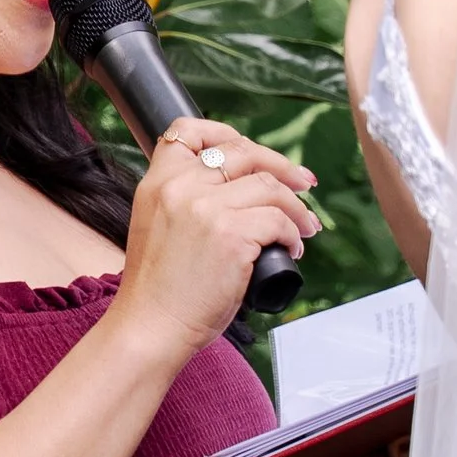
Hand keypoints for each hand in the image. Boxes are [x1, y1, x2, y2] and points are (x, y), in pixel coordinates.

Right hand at [111, 120, 320, 360]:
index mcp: (158, 182)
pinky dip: (294, 233)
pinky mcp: (232, 235)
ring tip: (305, 228)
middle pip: (242, 152)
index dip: (227, 134)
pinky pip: (278, 220)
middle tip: (305, 183)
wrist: (151, 326)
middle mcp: (180, 187)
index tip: (255, 153)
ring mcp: (207, 209)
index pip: (188, 130)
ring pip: (269, 186)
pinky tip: (293, 248)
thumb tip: (236, 191)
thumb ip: (183, 202)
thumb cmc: (159, 290)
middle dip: (281, 165)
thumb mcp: (157, 227)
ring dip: (296, 207)